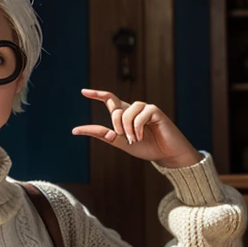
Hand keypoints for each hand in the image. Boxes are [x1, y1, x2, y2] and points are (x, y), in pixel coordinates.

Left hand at [72, 89, 201, 168]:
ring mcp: (145, 108)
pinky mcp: (155, 111)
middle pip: (115, 108)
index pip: (110, 100)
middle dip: (115, 124)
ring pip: (126, 113)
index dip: (97, 95)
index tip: (83, 92)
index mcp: (125, 114)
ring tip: (135, 139)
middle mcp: (134, 109)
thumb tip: (80, 129)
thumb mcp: (122, 143)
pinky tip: (141, 137)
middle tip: (123, 137)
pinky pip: (139, 116)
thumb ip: (105, 136)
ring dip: (127, 129)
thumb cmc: (147, 147)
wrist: (167, 154)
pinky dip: (137, 128)